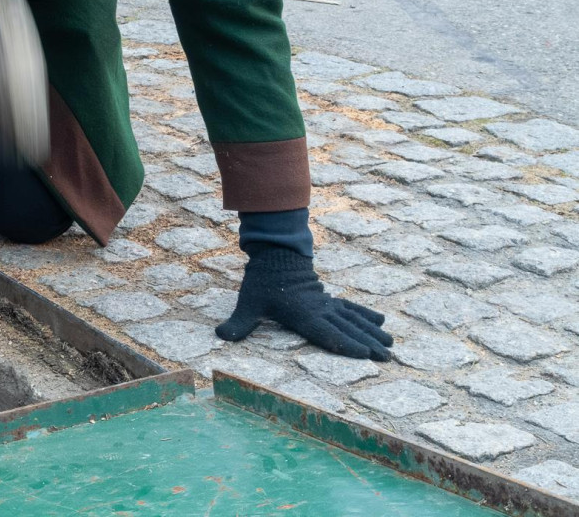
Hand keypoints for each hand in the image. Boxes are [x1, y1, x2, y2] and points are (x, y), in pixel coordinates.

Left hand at [216, 247, 393, 359]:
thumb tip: (220, 335)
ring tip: (391, 344)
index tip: (366, 354)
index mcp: (303, 315)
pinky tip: (381, 321)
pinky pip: (351, 307)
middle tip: (389, 358)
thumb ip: (238, 322)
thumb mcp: (247, 302)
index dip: (346, 345)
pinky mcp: (328, 298)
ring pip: (354, 318)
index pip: (327, 334)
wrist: (274, 253)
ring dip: (372, 331)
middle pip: (348, 329)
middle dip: (368, 344)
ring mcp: (326, 303)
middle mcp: (319, 310)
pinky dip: (366, 314)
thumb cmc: (260, 282)